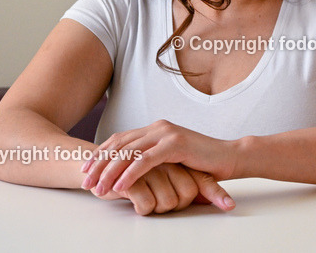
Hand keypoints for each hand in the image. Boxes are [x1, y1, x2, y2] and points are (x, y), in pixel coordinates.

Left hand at [81, 120, 236, 204]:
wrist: (230, 157)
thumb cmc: (202, 162)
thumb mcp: (172, 158)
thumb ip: (154, 157)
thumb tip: (130, 170)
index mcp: (156, 129)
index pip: (120, 139)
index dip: (100, 154)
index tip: (85, 170)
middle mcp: (158, 127)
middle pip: (119, 145)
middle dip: (99, 164)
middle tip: (85, 182)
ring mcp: (167, 134)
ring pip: (129, 153)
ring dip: (110, 172)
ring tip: (99, 188)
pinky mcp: (175, 144)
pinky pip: (145, 161)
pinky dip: (130, 174)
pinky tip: (120, 187)